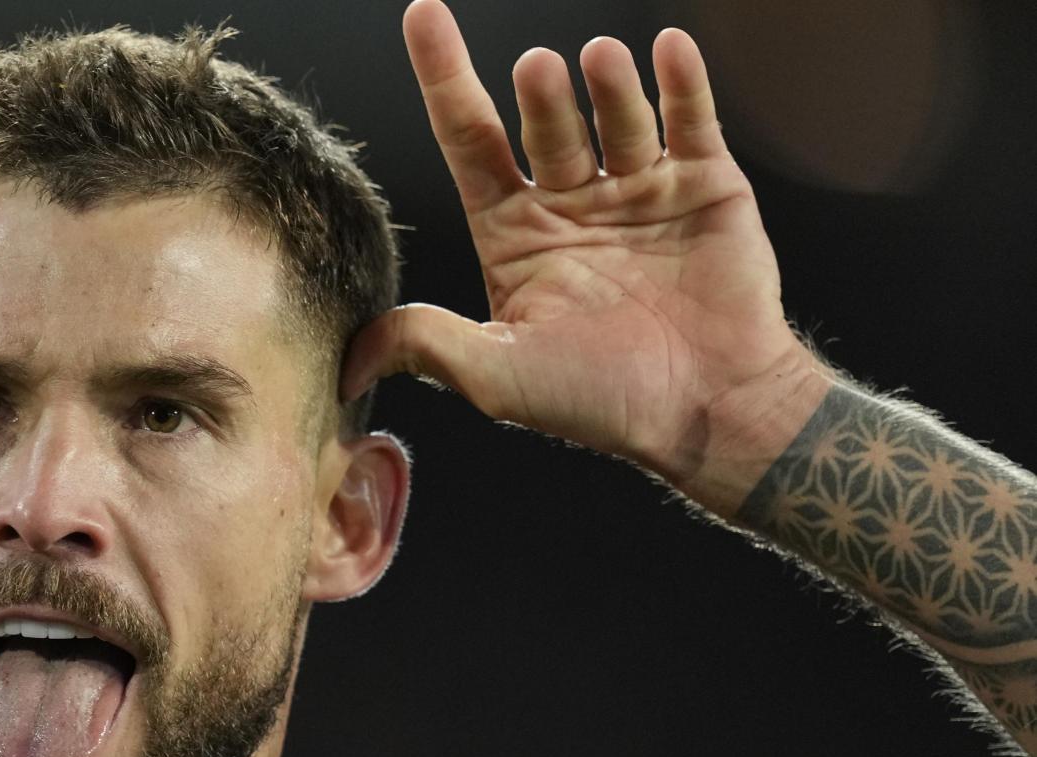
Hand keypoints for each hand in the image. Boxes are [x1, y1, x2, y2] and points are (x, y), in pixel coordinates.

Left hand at [343, 0, 822, 487]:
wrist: (711, 414)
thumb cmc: (602, 403)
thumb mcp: (496, 377)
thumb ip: (426, 346)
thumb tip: (347, 355)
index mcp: (515, 235)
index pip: (468, 139)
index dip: (444, 77)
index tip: (422, 13)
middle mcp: (572, 203)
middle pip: (543, 125)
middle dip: (539, 95)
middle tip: (535, 70)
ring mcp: (640, 190)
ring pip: (615, 114)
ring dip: (606, 84)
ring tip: (597, 62)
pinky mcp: (707, 186)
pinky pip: (691, 120)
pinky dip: (680, 81)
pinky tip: (664, 49)